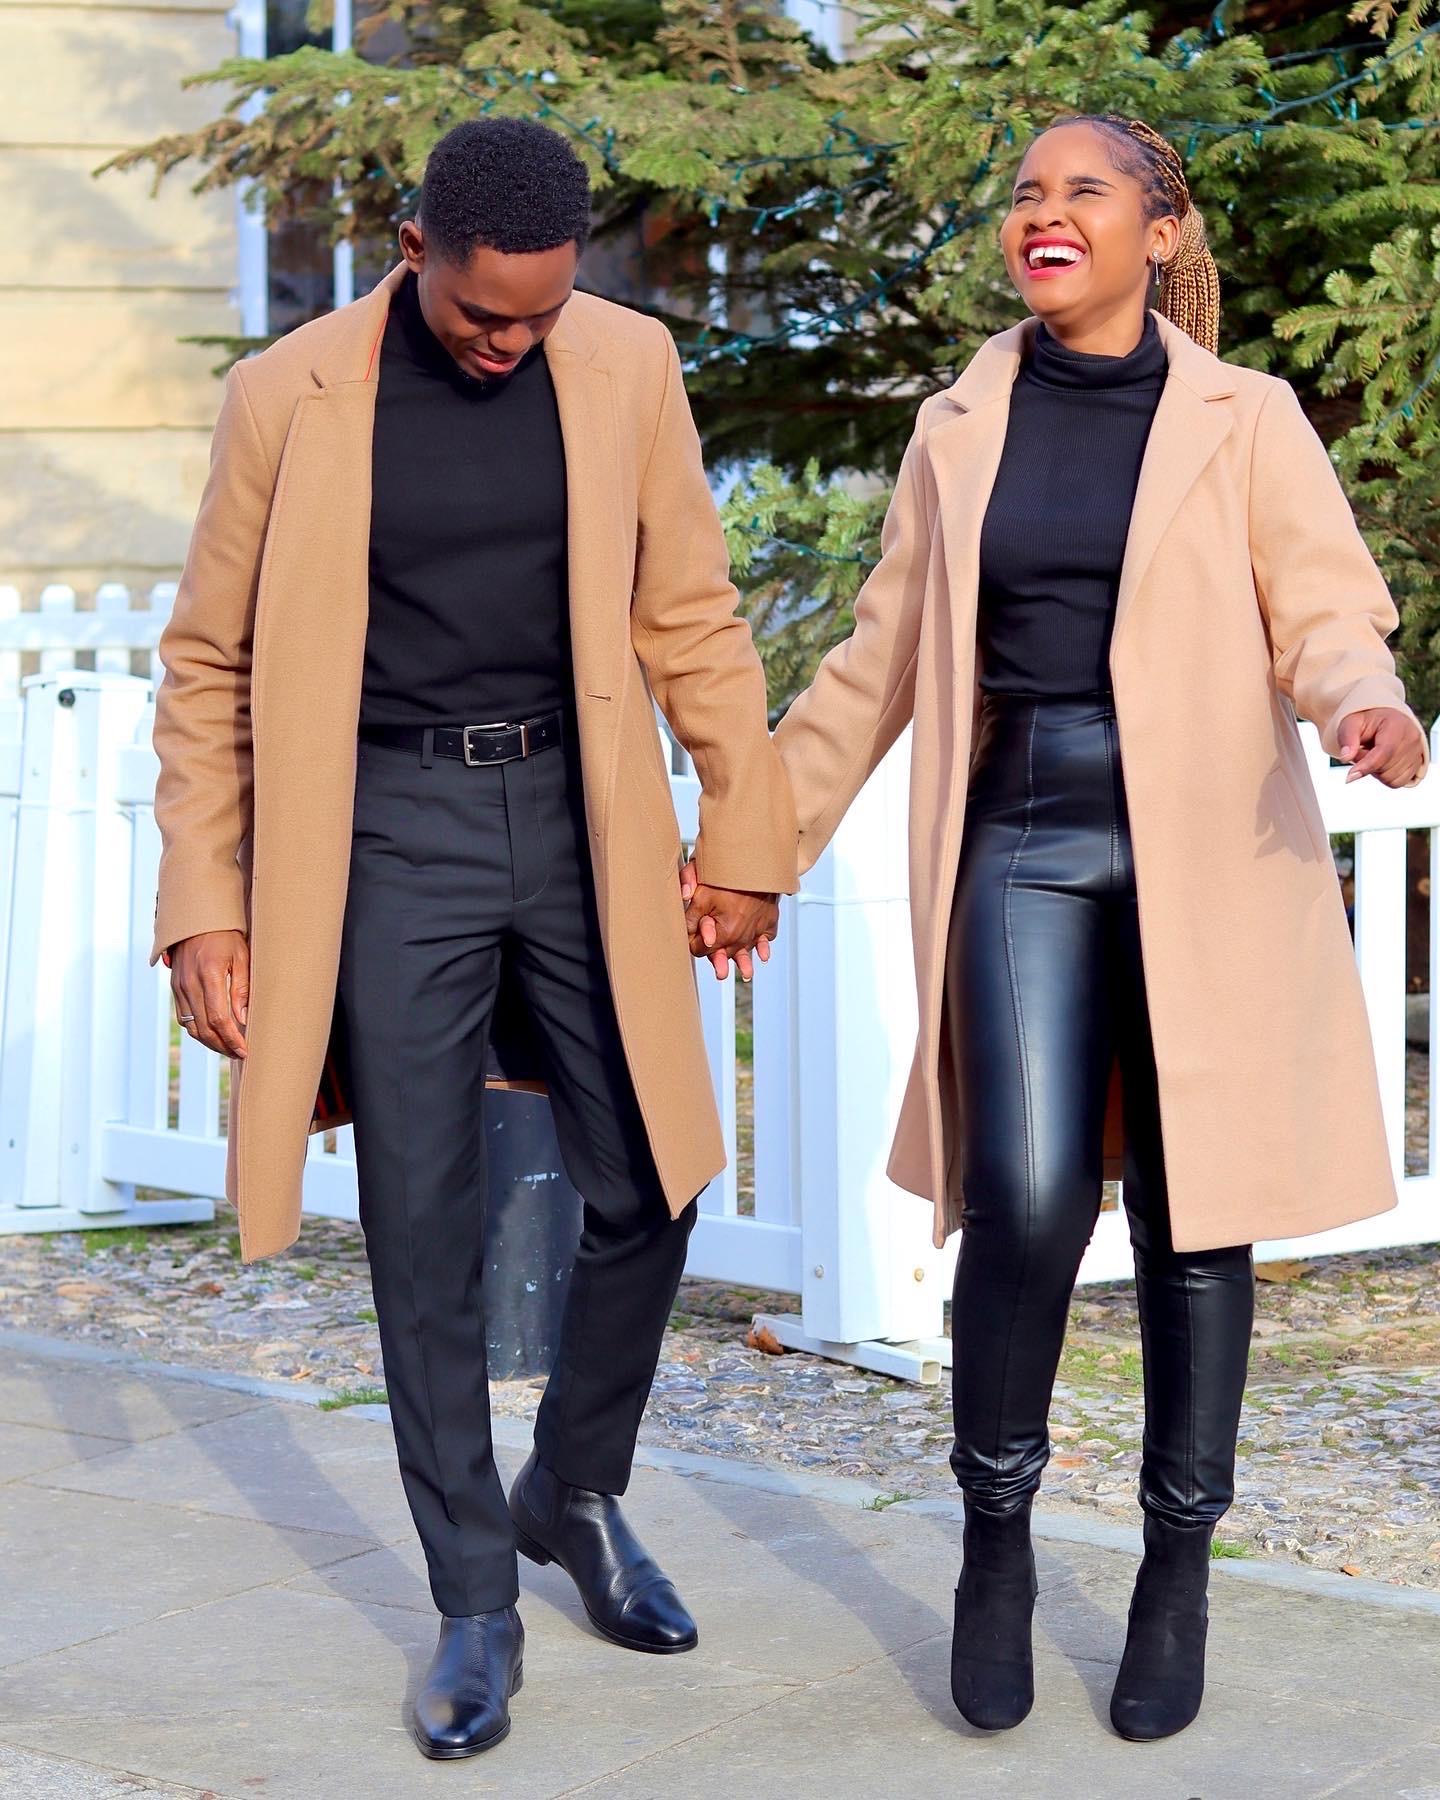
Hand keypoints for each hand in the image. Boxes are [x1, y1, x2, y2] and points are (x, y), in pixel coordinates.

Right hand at [166, 929, 249, 1056]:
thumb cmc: (226, 935)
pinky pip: (183, 1017)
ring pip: (191, 1026)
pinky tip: (211, 1033)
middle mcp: (189, 984)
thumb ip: (241, 989)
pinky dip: (197, 1029)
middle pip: (204, 1028)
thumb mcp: (242, 957)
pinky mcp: (174, 986)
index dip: (232, 1039)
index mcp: (209, 975)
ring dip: (209, 1041)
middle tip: (238, 1054)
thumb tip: (242, 1020)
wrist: (197, 917)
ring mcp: (178, 986)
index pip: (220, 1019)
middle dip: (222, 1046)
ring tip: (227, 1048)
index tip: (244, 1050)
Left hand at [678, 858, 777, 982]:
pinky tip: (762, 954)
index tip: (692, 936)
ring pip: (747, 951)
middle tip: (718, 968)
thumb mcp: (701, 893)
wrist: (757, 863)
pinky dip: (763, 945)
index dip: (693, 943)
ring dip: (744, 962)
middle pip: (725, 954)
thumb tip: (684, 929)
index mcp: (724, 934)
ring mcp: (757, 930)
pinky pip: (766, 939)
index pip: (701, 950)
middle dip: (717, 957)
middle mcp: (742, 937)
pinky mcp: (769, 921)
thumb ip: (690, 915)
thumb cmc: (729, 877)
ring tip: (746, 974)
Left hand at [1336, 708, 1425, 787]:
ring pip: (1390, 778)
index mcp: (1397, 724)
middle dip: (1367, 765)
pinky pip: (1397, 783)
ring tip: (1373, 755)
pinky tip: (1382, 763)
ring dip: (1375, 772)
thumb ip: (1347, 739)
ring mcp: (1417, 752)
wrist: (1384, 722)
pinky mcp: (1418, 764)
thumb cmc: (1367, 723)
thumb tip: (1346, 757)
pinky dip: (1385, 778)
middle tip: (1363, 751)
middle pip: (1385, 767)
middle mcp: (1412, 738)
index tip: (1350, 777)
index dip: (1366, 766)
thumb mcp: (1351, 724)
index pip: (1384, 751)